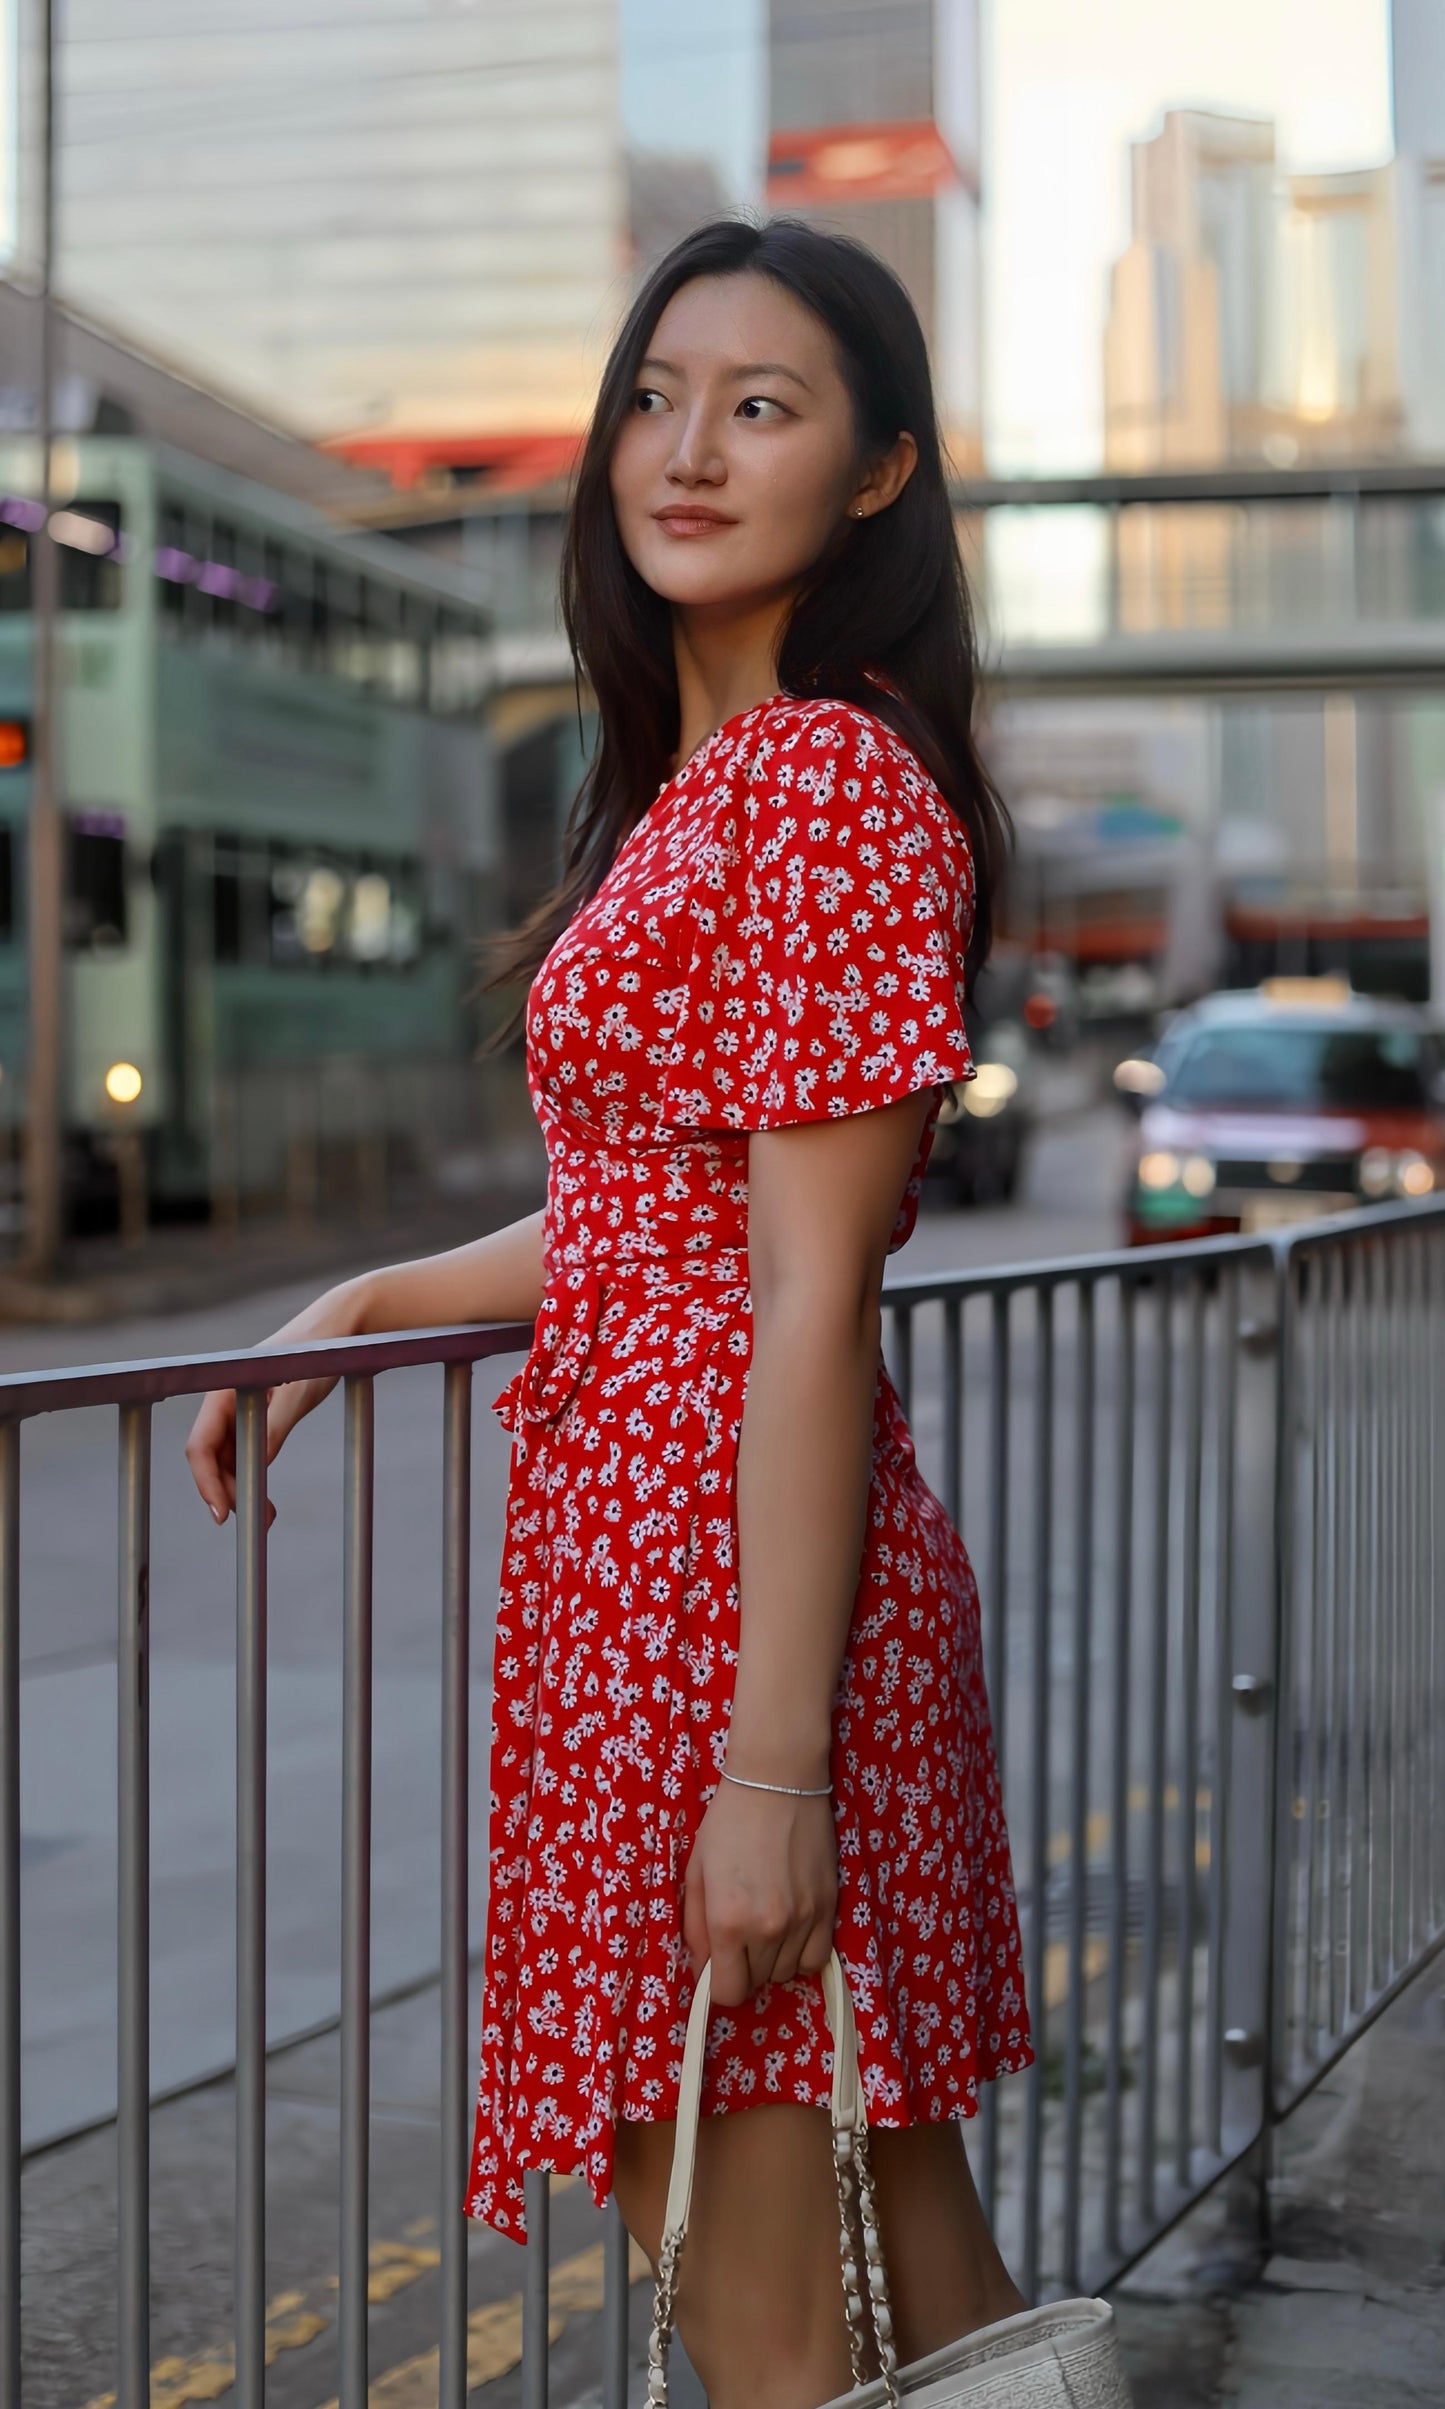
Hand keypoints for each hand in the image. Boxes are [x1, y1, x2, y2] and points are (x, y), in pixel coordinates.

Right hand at [184, 1277, 369, 1526]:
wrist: (343, 1327)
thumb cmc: (319, 1354)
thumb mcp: (298, 1393)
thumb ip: (274, 1426)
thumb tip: (255, 1467)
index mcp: (222, 1392)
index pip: (199, 1447)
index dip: (206, 1484)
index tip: (222, 1516)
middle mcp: (224, 1402)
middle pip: (211, 1458)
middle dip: (229, 1493)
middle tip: (260, 1522)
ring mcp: (240, 1409)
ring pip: (228, 1459)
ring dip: (242, 1488)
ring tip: (268, 1518)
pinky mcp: (260, 1414)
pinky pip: (246, 1451)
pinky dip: (253, 1474)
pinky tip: (267, 1495)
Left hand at [682, 1779, 837, 2006]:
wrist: (778, 1780)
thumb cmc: (728, 1822)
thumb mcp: (696, 1872)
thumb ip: (695, 1928)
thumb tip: (704, 1969)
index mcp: (728, 1921)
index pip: (726, 1993)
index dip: (717, 1984)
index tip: (716, 1963)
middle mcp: (768, 1929)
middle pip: (757, 1983)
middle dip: (743, 1966)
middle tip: (739, 1931)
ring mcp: (804, 1920)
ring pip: (787, 1973)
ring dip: (773, 1959)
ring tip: (765, 1923)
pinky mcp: (829, 1908)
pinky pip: (817, 1958)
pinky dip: (802, 1953)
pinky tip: (792, 1929)